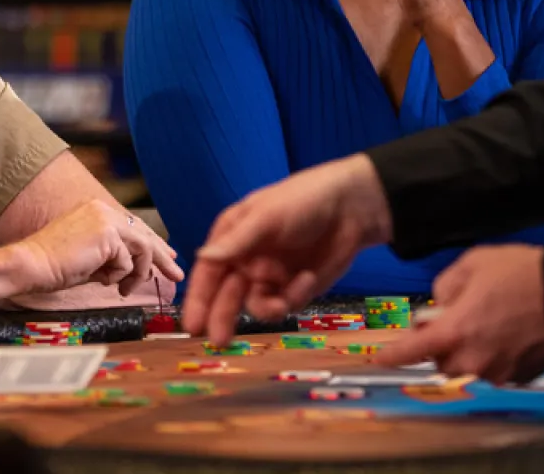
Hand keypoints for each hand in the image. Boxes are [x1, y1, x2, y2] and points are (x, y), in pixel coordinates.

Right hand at [15, 200, 183, 297]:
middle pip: (144, 234)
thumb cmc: (56, 265)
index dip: (153, 242)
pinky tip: (104, 280)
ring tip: (124, 289)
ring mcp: (105, 219)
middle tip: (177, 274)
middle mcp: (103, 209)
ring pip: (141, 249)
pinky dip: (119, 276)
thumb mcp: (91, 258)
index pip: (134, 226)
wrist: (33, 264)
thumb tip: (137, 269)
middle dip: (162, 257)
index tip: (168, 254)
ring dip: (137, 273)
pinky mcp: (107, 234)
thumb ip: (114, 257)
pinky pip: (128, 262)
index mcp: (97, 211)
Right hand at [183, 155, 391, 343]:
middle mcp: (246, 261)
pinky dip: (295, 296)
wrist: (350, 209)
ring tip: (282, 304)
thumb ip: (235, 241)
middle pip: (227, 296)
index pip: (208, 274)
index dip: (199, 300)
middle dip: (222, 318)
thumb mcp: (264, 218)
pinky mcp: (295, 289)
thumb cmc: (300, 202)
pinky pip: (286, 304)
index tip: (193, 326)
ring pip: (256, 305)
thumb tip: (201, 257)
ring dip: (266, 307)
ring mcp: (271, 277)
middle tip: (221, 341)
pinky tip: (307, 276)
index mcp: (231, 239)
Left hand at [377, 245, 543, 383]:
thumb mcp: (471, 264)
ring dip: (467, 352)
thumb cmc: (518, 272)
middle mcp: (474, 359)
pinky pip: (495, 370)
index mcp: (456, 332)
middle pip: (442, 362)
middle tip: (453, 323)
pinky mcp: (522, 377)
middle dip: (441, 346)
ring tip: (486, 325)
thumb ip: (445, 288)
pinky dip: (493, 356)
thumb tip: (441, 307)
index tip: (377, 359)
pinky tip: (508, 334)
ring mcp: (500, 372)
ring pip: (469, 369)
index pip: (412, 351)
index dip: (392, 355)